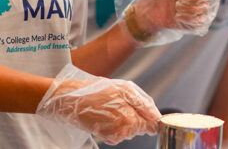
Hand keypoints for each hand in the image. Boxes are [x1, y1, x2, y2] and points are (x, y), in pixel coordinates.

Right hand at [37, 65, 161, 143]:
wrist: (71, 99)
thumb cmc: (95, 91)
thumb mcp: (124, 89)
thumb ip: (143, 104)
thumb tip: (156, 116)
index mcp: (131, 118)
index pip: (151, 126)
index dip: (150, 119)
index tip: (147, 114)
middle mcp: (124, 131)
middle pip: (140, 128)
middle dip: (135, 117)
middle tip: (120, 104)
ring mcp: (114, 136)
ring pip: (129, 131)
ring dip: (124, 121)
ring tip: (111, 108)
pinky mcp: (106, 138)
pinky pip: (118, 134)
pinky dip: (115, 126)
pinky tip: (106, 116)